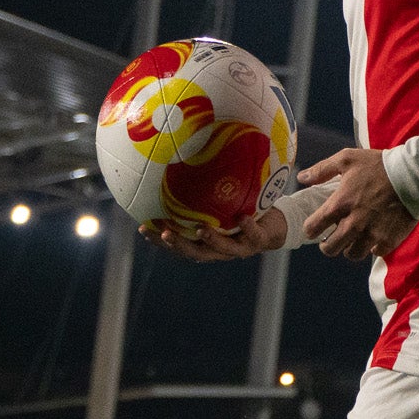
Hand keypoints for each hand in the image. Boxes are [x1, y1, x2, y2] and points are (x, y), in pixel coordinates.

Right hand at [140, 207, 285, 262]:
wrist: (276, 225)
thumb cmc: (241, 210)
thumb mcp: (221, 203)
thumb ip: (202, 194)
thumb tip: (176, 165)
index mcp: (207, 243)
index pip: (179, 244)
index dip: (160, 240)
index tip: (143, 228)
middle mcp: (220, 249)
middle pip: (196, 252)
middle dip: (179, 244)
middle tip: (164, 233)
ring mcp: (239, 247)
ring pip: (222, 249)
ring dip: (211, 240)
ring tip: (201, 229)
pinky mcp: (259, 241)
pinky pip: (252, 235)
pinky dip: (246, 227)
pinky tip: (241, 217)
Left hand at [296, 147, 416, 258]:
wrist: (413, 175)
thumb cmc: (377, 165)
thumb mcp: (347, 159)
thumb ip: (322, 169)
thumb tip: (302, 178)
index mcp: (340, 204)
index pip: (313, 227)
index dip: (310, 229)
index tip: (314, 227)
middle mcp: (353, 223)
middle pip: (330, 249)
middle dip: (327, 245)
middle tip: (331, 238)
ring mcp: (372, 234)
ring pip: (352, 254)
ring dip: (350, 247)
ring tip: (353, 237)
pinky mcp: (389, 240)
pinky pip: (374, 253)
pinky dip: (372, 247)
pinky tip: (373, 236)